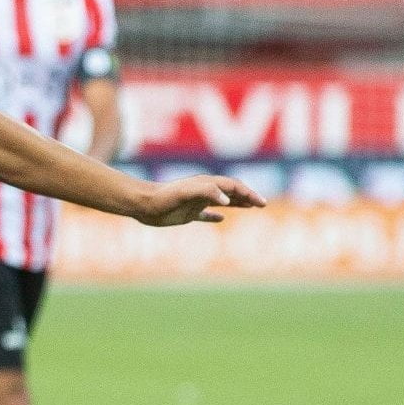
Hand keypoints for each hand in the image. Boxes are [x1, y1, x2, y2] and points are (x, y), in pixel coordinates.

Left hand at [134, 175, 265, 226]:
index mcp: (205, 185)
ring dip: (236, 203)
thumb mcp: (184, 193)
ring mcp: (194, 202)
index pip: (232, 186)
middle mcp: (202, 192)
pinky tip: (221, 219)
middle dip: (246, 196)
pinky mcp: (185, 213)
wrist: (142, 204)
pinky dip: (214, 216)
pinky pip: (204, 214)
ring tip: (249, 207)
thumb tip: (227, 198)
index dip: (248, 193)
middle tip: (262, 204)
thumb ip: (205, 192)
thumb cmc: (162, 198)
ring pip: (220, 201)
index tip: (261, 203)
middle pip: (230, 192)